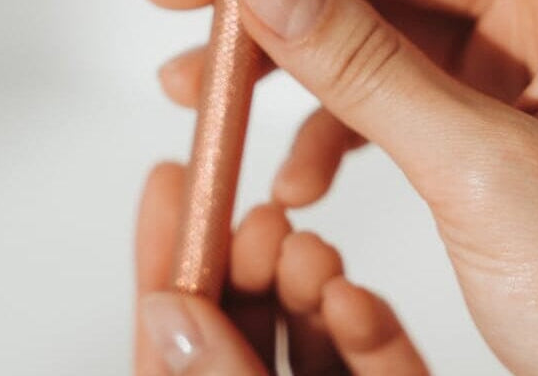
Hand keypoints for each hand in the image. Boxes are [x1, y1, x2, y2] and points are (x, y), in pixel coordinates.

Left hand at [136, 161, 428, 373]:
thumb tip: (168, 312)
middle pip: (241, 325)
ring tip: (312, 251)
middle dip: (250, 259)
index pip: (166, 349)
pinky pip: (374, 362)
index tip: (167, 179)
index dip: (163, 260)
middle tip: (263, 213)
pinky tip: (354, 298)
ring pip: (308, 332)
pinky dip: (367, 324)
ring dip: (310, 280)